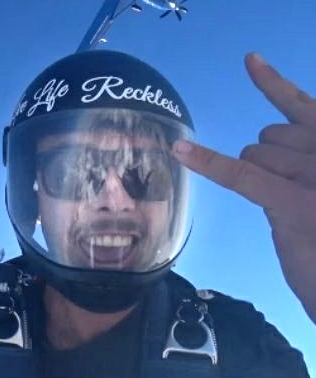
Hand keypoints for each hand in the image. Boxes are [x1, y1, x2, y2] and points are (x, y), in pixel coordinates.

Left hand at [172, 52, 315, 323]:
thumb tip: (266, 152)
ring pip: (255, 153)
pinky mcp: (294, 202)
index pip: (302, 107)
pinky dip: (209, 163)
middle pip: (270, 136)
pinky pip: (242, 174)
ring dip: (259, 177)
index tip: (250, 61)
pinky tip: (181, 150)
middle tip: (292, 196)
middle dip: (266, 161)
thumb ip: (305, 167)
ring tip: (293, 210)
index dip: (273, 85)